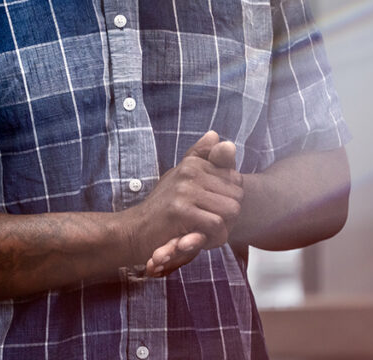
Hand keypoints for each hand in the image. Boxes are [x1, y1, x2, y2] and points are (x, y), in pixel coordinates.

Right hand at [144, 135, 239, 276]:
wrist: (135, 230)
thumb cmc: (163, 207)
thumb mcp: (181, 179)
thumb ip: (200, 157)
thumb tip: (215, 134)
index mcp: (193, 163)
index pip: (236, 179)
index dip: (229, 200)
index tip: (211, 210)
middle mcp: (189, 171)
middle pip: (237, 196)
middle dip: (229, 217)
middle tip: (210, 225)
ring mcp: (184, 190)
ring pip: (231, 210)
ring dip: (224, 229)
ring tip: (205, 232)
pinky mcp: (180, 211)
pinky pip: (217, 225)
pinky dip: (214, 239)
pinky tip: (200, 239)